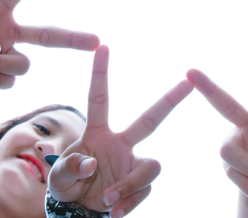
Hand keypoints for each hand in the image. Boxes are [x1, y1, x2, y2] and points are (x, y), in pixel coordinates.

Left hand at [49, 46, 191, 216]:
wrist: (78, 214)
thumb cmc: (66, 189)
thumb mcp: (59, 179)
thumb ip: (70, 168)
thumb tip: (91, 164)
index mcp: (97, 133)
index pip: (99, 98)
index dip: (100, 73)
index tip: (102, 46)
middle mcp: (120, 144)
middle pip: (150, 120)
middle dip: (170, 100)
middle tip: (188, 82)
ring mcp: (133, 164)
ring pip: (151, 166)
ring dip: (130, 185)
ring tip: (108, 200)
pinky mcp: (140, 186)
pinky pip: (143, 191)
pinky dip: (128, 203)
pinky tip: (112, 212)